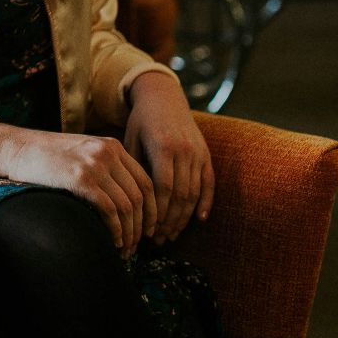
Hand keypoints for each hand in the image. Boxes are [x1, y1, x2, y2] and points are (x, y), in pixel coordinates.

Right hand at [0, 123, 156, 254]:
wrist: (15, 147)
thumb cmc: (46, 157)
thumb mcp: (82, 155)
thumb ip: (105, 170)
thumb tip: (126, 205)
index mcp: (112, 146)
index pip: (146, 182)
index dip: (152, 210)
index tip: (149, 230)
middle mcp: (108, 153)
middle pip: (140, 196)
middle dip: (142, 226)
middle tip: (137, 246)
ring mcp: (94, 164)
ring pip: (127, 206)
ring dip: (129, 233)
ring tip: (124, 250)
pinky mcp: (80, 178)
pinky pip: (109, 210)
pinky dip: (115, 230)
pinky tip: (112, 242)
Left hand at [123, 72, 214, 244]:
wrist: (164, 97)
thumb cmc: (141, 121)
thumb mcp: (130, 140)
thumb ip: (134, 168)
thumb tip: (128, 203)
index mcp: (163, 147)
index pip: (163, 187)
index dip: (157, 212)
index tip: (147, 230)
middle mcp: (184, 151)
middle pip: (181, 195)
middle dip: (170, 221)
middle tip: (159, 240)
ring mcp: (198, 153)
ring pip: (195, 192)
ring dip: (184, 217)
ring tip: (172, 235)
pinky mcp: (206, 155)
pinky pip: (210, 183)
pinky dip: (206, 202)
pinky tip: (198, 220)